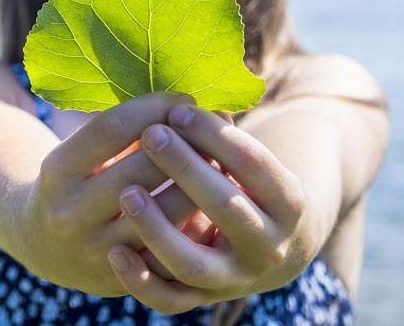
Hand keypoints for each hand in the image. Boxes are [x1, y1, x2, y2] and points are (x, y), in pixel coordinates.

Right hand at [25, 92, 198, 295]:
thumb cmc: (77, 176)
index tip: (186, 98)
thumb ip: (129, 125)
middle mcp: (70, 213)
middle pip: (143, 170)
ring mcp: (95, 252)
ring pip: (164, 215)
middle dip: (186, 144)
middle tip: (216, 129)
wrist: (41, 241)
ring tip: (221, 161)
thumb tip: (190, 102)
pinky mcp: (120, 281)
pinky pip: (171, 250)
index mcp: (58, 169)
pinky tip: (213, 203)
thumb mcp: (83, 147)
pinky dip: (197, 225)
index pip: (114, 127)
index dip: (157, 107)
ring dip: (201, 184)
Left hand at [106, 104, 306, 312]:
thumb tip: (179, 102)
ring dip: (157, 228)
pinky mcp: (203, 301)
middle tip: (152, 135)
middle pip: (226, 207)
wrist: (267, 246)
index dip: (214, 135)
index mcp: (289, 202)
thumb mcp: (251, 162)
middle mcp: (269, 246)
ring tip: (126, 193)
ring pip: (192, 263)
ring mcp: (235, 279)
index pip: (252, 163)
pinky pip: (169, 300)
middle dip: (186, 168)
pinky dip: (141, 282)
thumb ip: (223, 137)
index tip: (177, 110)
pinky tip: (114, 254)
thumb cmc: (248, 183)